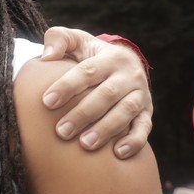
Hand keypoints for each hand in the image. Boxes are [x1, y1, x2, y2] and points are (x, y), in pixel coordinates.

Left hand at [39, 27, 152, 158]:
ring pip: (126, 111)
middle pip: (107, 94)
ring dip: (106, 129)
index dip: (67, 86)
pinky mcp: (147, 112)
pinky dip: (134, 141)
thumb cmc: (90, 55)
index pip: (87, 71)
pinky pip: (144, 128)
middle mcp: (128, 75)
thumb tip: (46, 56)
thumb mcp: (77, 41)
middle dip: (84, 114)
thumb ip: (59, 39)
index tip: (47, 102)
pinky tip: (117, 154)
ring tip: (85, 144)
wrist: (125, 63)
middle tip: (61, 132)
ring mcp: (140, 94)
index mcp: (109, 58)